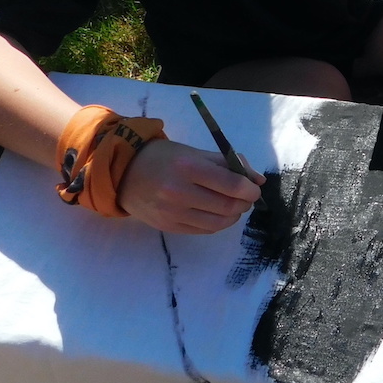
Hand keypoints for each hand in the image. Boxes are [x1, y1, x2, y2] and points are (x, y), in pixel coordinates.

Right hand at [118, 140, 261, 234]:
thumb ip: (228, 164)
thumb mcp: (195, 153)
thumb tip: (258, 181)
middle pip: (227, 206)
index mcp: (188, 167)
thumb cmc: (164, 157)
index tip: (254, 189)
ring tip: (233, 206)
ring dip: (233, 216)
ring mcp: (172, 212)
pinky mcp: (168, 226)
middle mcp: (179, 192)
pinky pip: (203, 230)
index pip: (232, 185)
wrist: (124, 172)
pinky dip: (217, 223)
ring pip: (218, 223)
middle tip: (246, 197)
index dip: (250, 190)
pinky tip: (217, 213)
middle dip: (244, 203)